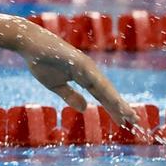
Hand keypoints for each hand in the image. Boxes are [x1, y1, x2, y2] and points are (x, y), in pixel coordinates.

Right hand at [21, 30, 139, 127]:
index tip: (124, 122)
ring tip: (128, 114)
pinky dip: (102, 89)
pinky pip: (92, 78)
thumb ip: (70, 96)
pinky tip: (111, 99)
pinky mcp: (77, 61)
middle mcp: (90, 71)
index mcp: (85, 76)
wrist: (29, 43)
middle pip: (108, 92)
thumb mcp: (56, 85)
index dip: (113, 108)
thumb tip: (85, 109)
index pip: (103, 95)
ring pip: (104, 87)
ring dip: (116, 101)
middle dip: (121, 107)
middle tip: (136, 121)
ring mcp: (85, 65)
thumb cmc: (41, 62)